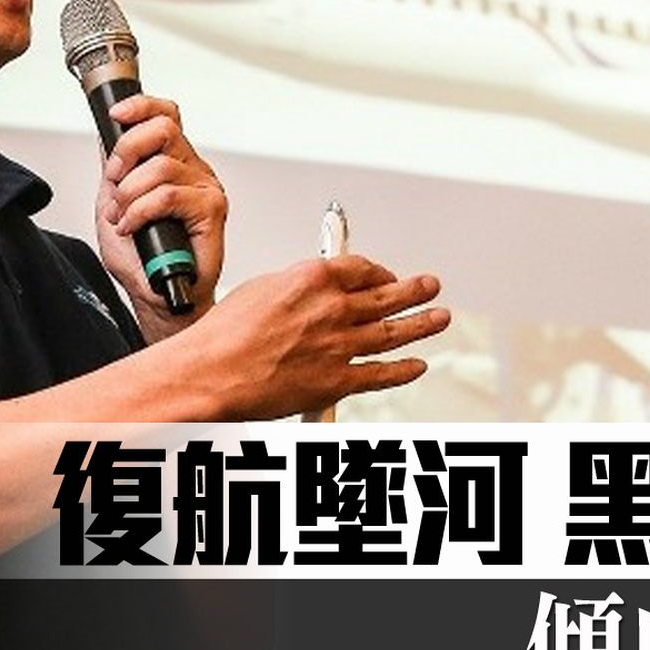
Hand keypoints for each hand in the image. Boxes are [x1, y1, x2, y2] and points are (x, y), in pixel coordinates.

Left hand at [96, 94, 226, 339]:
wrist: (157, 295)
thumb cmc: (142, 257)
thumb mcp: (114, 203)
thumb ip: (114, 170)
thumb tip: (103, 137)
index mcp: (175, 162)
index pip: (166, 116)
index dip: (141, 107)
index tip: (115, 115)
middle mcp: (193, 170)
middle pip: (164, 128)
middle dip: (128, 149)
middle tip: (114, 178)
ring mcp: (205, 189)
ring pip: (162, 167)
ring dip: (129, 194)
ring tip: (122, 217)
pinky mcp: (212, 210)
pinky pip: (168, 196)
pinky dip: (141, 211)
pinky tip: (134, 227)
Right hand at [184, 254, 451, 419]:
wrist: (210, 374)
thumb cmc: (223, 336)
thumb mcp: (260, 289)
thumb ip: (294, 288)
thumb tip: (309, 291)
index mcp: (313, 279)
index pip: (361, 268)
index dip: (379, 271)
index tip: (386, 275)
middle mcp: (333, 309)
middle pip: (386, 295)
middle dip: (414, 290)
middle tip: (430, 286)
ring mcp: (339, 345)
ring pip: (393, 332)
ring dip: (421, 324)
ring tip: (439, 317)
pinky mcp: (337, 381)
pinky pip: (381, 375)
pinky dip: (404, 371)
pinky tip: (417, 365)